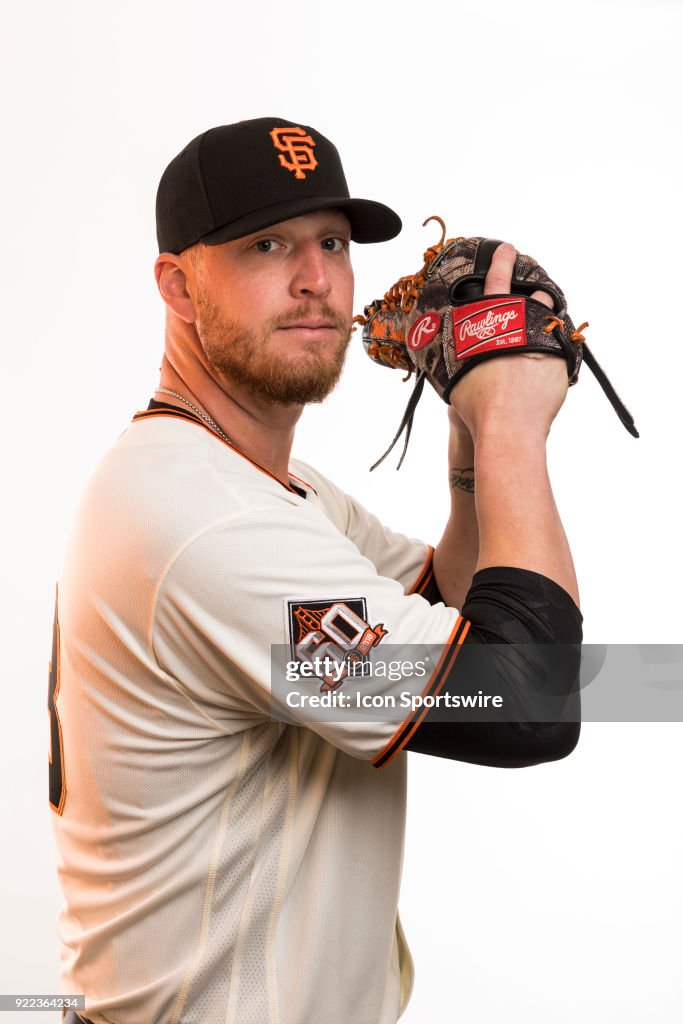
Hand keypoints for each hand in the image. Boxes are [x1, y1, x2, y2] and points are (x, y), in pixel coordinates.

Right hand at [448, 243, 568, 441]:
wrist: (508, 426)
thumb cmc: (476, 402)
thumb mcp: (454, 372)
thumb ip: (454, 353)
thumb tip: (432, 347)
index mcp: (494, 322)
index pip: (497, 280)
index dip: (501, 261)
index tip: (507, 248)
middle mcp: (524, 325)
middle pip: (535, 299)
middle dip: (533, 297)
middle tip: (530, 300)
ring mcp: (547, 342)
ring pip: (550, 322)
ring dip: (544, 323)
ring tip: (537, 337)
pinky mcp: (563, 363)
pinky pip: (557, 352)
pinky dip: (549, 358)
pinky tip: (539, 375)